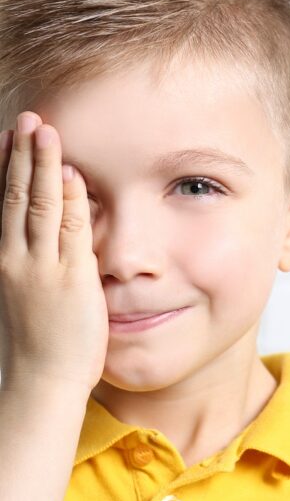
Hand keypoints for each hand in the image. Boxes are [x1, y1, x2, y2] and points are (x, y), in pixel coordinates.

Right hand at [0, 111, 108, 394]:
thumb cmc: (39, 343)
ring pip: (40, 205)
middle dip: (22, 155)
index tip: (10, 138)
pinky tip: (72, 174)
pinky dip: (71, 200)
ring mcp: (42, 267)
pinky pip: (71, 231)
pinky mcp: (71, 278)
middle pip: (18, 196)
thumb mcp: (27, 296)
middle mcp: (16, 258)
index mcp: (6, 261)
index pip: (6, 205)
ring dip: (43, 165)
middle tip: (29, 119)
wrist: (40, 382)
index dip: (9, 168)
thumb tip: (44, 240)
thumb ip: (36, 264)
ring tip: (44, 131)